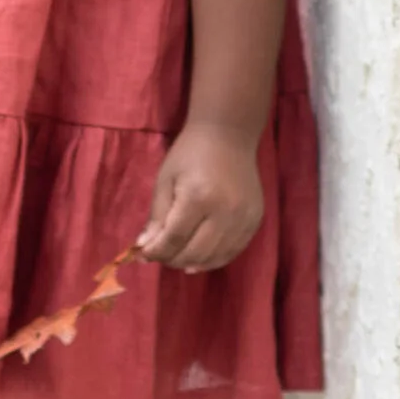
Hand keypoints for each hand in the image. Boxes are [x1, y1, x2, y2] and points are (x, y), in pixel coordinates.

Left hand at [137, 121, 264, 275]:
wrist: (228, 135)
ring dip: (193, 263)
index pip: (174, 239)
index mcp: (198, 198)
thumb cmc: (190, 153)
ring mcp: (243, 218)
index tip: (144, 254)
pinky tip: (201, 258)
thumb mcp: (166, 180)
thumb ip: (156, 217)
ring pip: (215, 257)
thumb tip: (145, 248)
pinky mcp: (255, 220)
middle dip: (172, 260)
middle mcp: (224, 211)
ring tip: (178, 259)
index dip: (157, 251)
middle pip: (195, 253)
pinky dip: (215, 259)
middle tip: (160, 256)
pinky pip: (234, 251)